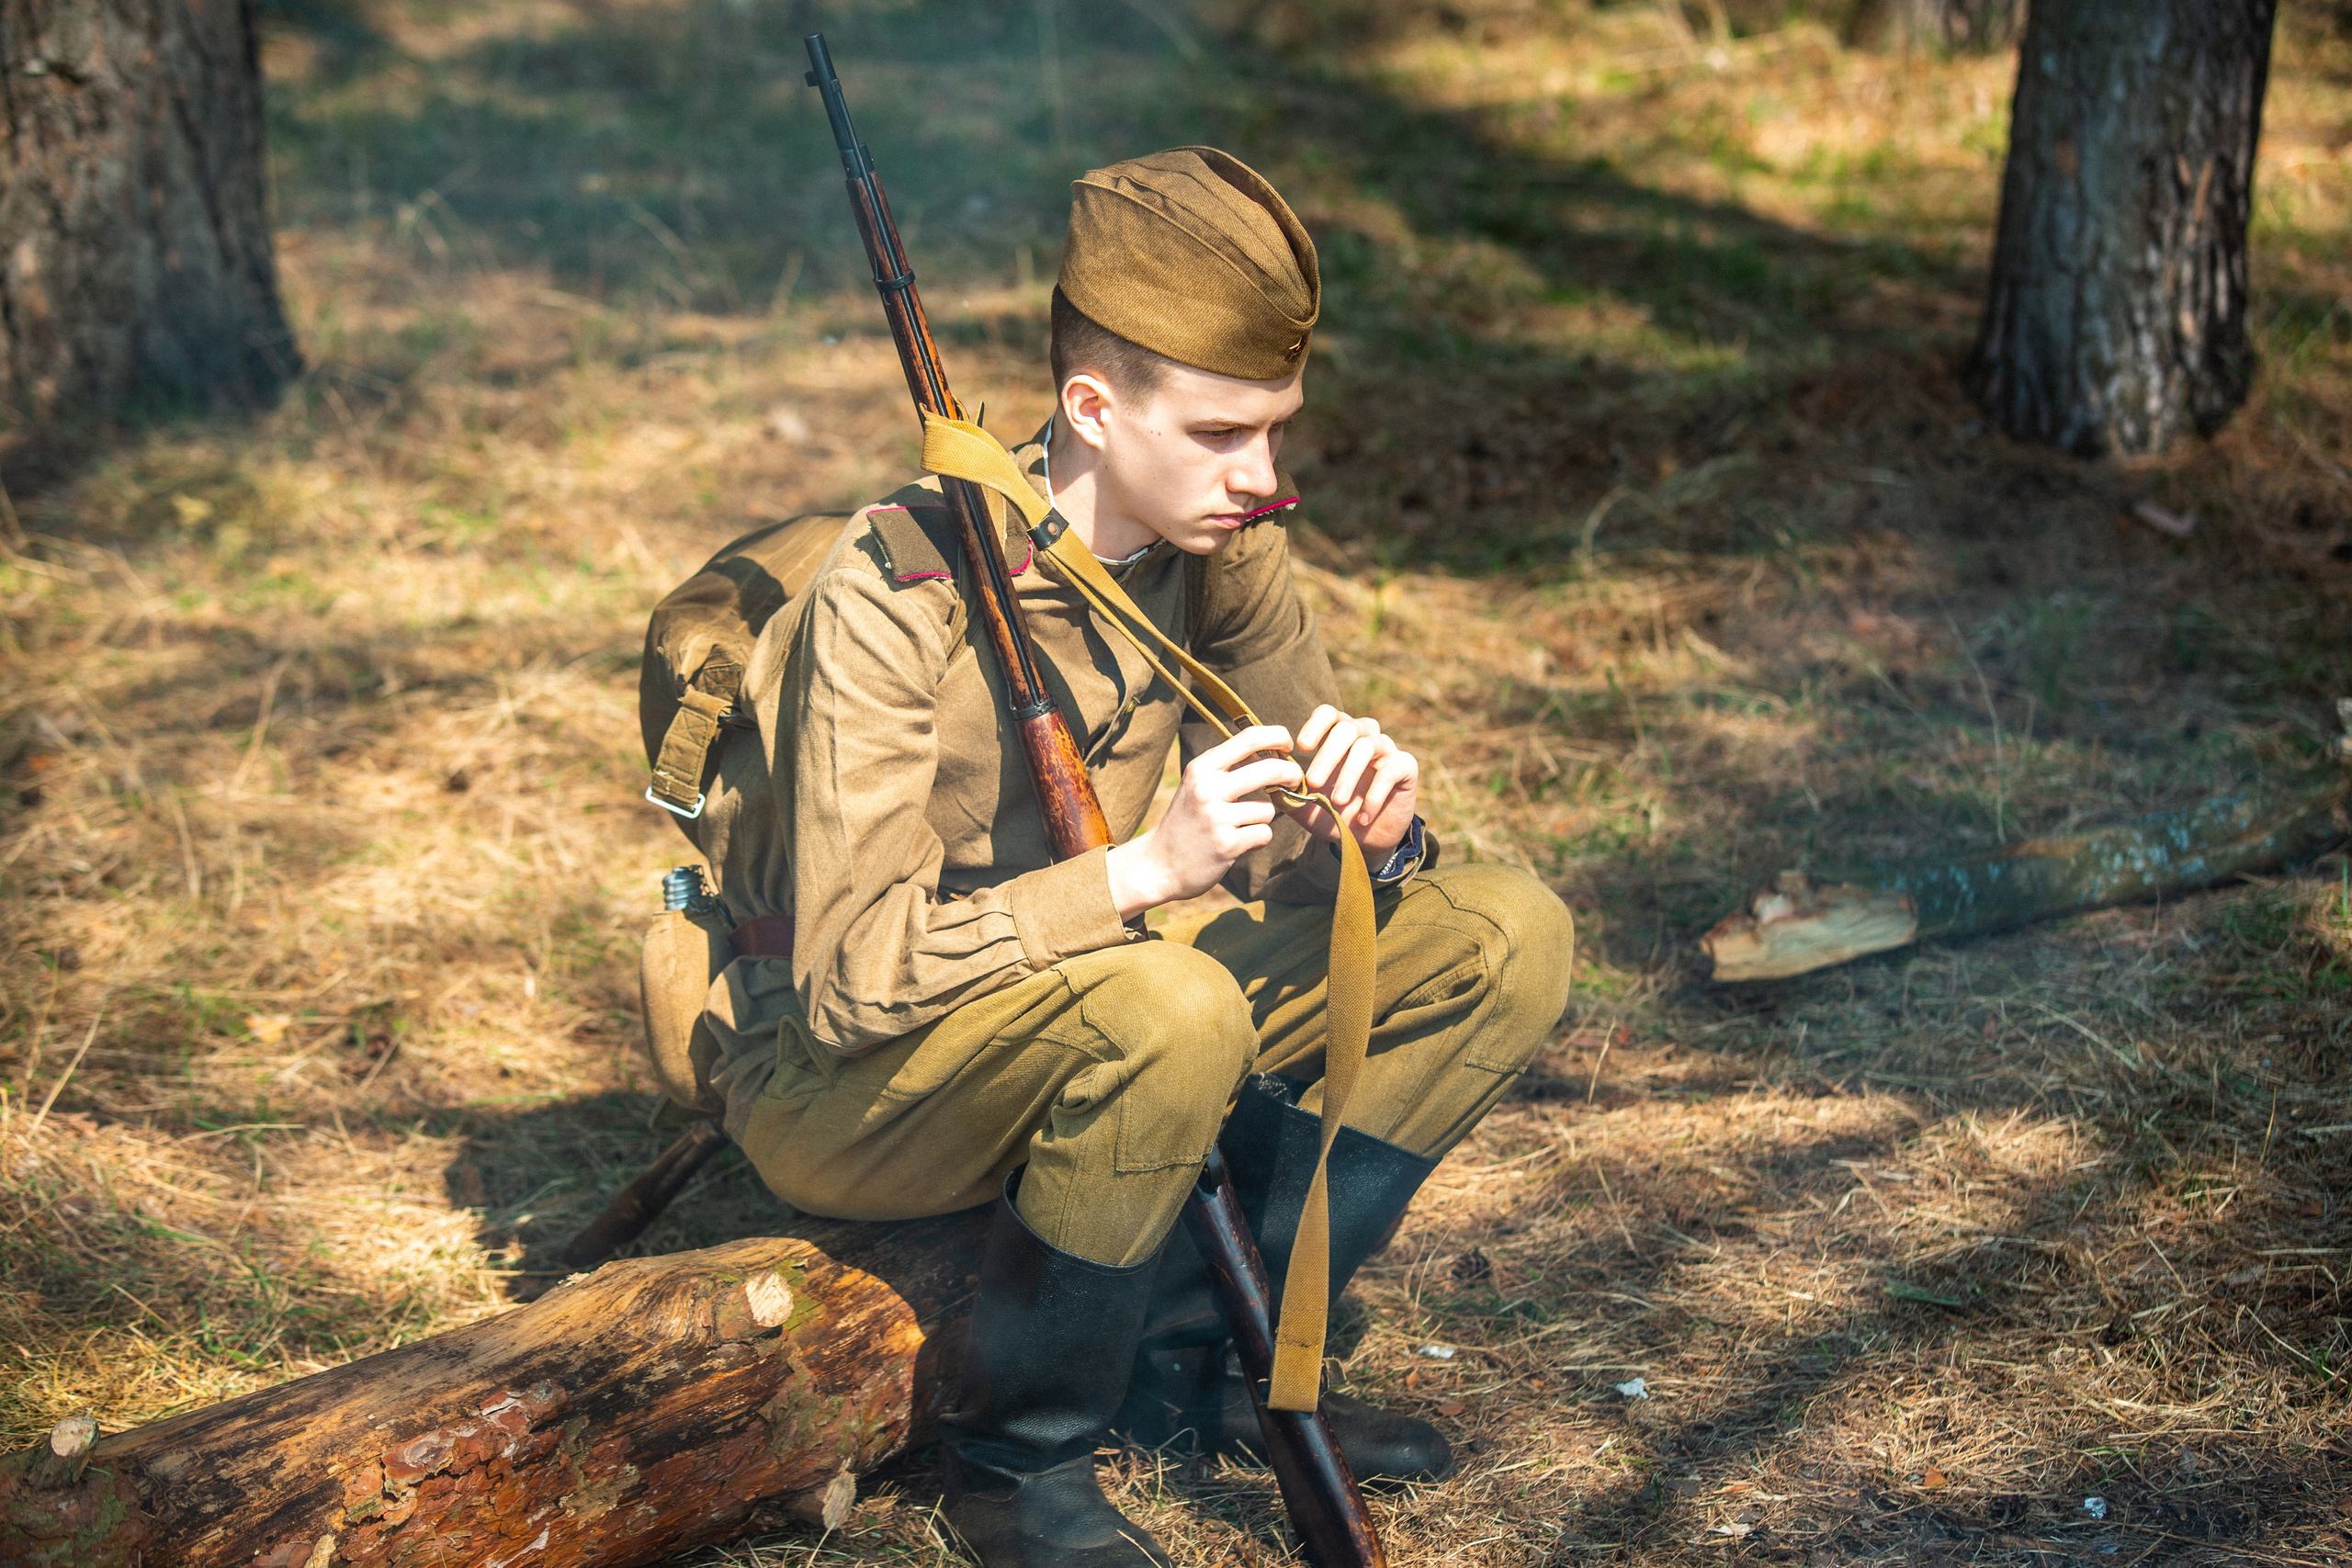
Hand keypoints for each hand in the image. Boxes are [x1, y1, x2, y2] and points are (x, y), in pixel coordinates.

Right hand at [1105, 725, 1302, 917]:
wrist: (1158, 865)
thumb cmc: (1186, 821)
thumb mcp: (1197, 784)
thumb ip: (1227, 768)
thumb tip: (1272, 752)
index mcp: (1202, 768)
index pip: (1249, 737)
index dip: (1277, 736)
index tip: (1288, 744)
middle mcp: (1208, 788)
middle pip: (1270, 769)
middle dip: (1290, 774)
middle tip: (1294, 780)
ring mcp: (1217, 817)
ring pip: (1268, 809)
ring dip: (1262, 818)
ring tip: (1240, 826)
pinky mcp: (1227, 845)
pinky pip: (1264, 834)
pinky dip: (1257, 839)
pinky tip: (1238, 843)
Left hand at [1281, 704, 1417, 857]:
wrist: (1367, 841)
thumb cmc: (1333, 817)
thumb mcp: (1306, 807)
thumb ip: (1287, 792)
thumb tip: (1267, 777)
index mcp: (1338, 736)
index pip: (1329, 713)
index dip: (1315, 725)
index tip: (1301, 747)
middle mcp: (1364, 736)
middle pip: (1347, 727)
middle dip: (1328, 755)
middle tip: (1315, 783)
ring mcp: (1387, 749)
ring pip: (1367, 745)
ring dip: (1349, 774)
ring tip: (1338, 802)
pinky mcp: (1406, 767)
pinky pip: (1390, 770)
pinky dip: (1374, 794)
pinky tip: (1362, 816)